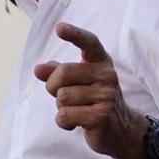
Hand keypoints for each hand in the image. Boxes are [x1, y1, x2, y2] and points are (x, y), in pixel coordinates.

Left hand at [33, 22, 145, 158]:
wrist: (121, 130)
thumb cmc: (93, 101)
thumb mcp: (77, 83)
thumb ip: (57, 73)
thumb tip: (37, 69)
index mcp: (101, 62)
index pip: (89, 43)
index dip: (74, 34)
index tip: (59, 28)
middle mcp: (107, 75)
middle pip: (62, 73)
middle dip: (53, 87)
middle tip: (62, 96)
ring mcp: (107, 95)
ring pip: (62, 97)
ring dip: (60, 107)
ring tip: (75, 110)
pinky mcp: (102, 115)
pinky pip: (65, 115)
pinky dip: (63, 122)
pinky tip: (75, 123)